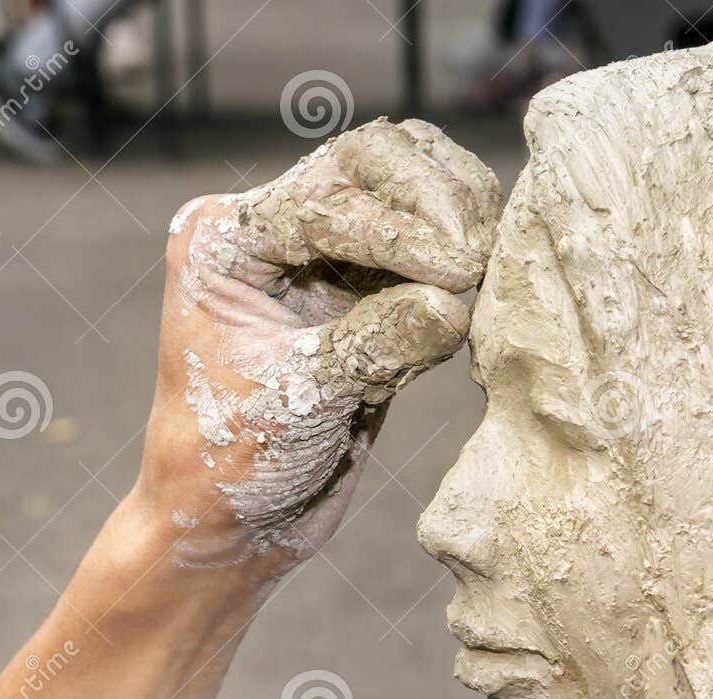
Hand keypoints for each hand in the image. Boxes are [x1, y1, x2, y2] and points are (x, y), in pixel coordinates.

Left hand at [136, 118, 501, 576]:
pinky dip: (464, 245)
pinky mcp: (368, 285)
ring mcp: (322, 250)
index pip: (323, 195)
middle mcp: (270, 227)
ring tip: (487, 265)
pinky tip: (484, 278)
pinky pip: (427, 238)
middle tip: (478, 260)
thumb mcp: (300, 404)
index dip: (397, 226)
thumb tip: (454, 303)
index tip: (458, 270)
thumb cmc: (233, 464)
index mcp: (225, 240)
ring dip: (458, 212)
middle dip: (433, 201)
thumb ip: (375, 344)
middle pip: (368, 161)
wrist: (233, 523)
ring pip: (406, 184)